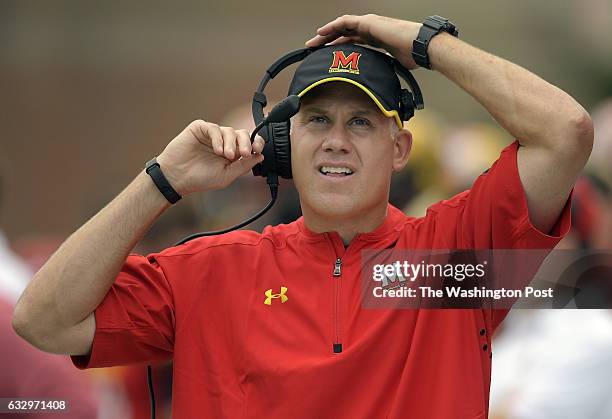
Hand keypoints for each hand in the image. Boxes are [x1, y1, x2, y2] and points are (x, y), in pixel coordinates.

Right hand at [156, 120, 264, 195]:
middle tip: (244, 154)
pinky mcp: (200, 129)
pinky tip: (216, 150)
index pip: (249, 143)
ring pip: (229, 131)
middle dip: (246, 143)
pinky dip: (218, 138)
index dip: (256, 143)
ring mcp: (212, 135)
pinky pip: (214, 128)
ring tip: (225, 156)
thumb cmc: (199, 178)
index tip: (258, 149)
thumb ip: (243, 166)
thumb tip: (260, 156)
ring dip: (231, 144)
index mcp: (233, 153)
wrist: (177, 177)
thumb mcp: (227, 176)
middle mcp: (224, 142)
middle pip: (242, 134)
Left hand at [305, 14, 421, 69]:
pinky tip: (321, 33)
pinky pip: (344, 22)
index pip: (351, 42)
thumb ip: (382, 69)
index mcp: (375, 39)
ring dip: (325, 35)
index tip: (326, 57)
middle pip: (343, 34)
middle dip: (326, 42)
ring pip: (341, 27)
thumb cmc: (412, 56)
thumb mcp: (392, 65)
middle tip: (313, 51)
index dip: (338, 48)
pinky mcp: (367, 22)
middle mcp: (370, 30)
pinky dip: (332, 26)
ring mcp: (368, 24)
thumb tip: (379, 82)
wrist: (419, 47)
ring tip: (312, 43)